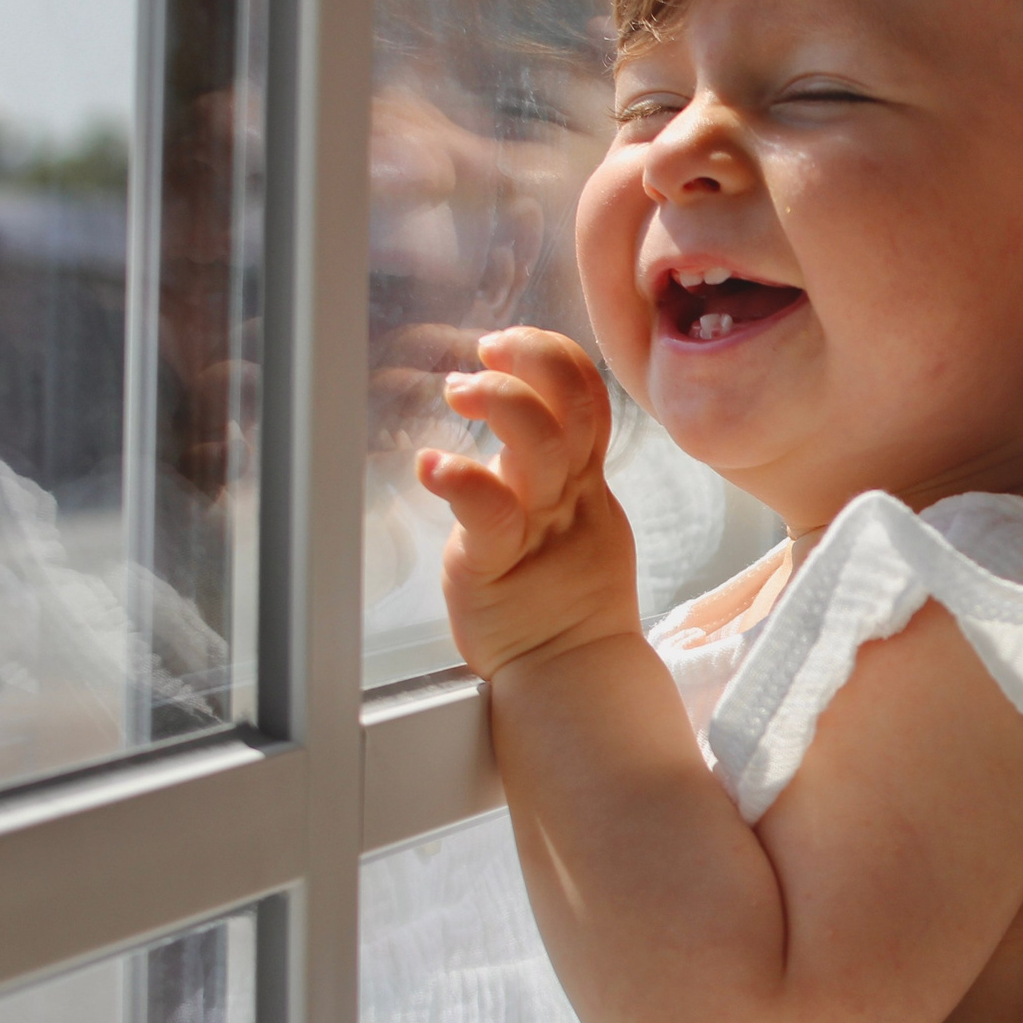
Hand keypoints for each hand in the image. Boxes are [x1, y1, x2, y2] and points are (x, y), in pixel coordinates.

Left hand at [415, 327, 640, 679]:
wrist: (571, 673)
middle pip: (573, 408)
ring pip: (541, 447)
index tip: (510, 348)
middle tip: (488, 350)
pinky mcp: (498, 564)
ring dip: (500, 403)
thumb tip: (527, 423)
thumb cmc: (563, 601)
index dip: (554, 359)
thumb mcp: (575, 522)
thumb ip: (559, 474)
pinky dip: (460, 479)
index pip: (589, 400)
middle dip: (534, 361)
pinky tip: (433, 464)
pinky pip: (489, 512)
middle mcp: (569, 499)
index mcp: (586, 485)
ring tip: (460, 389)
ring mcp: (538, 530)